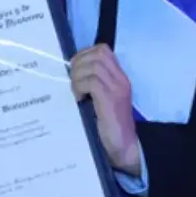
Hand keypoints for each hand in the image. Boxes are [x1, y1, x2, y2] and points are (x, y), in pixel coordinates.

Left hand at [71, 45, 139, 175]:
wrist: (124, 146)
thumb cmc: (110, 125)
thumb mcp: (103, 99)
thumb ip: (94, 85)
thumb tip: (71, 73)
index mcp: (119, 77)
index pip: (103, 50)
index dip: (84, 54)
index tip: (74, 69)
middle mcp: (120, 79)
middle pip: (98, 53)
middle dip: (79, 63)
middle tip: (72, 80)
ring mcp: (116, 89)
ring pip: (93, 66)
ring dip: (78, 76)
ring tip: (75, 91)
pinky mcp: (110, 100)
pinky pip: (91, 82)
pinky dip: (80, 87)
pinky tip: (79, 99)